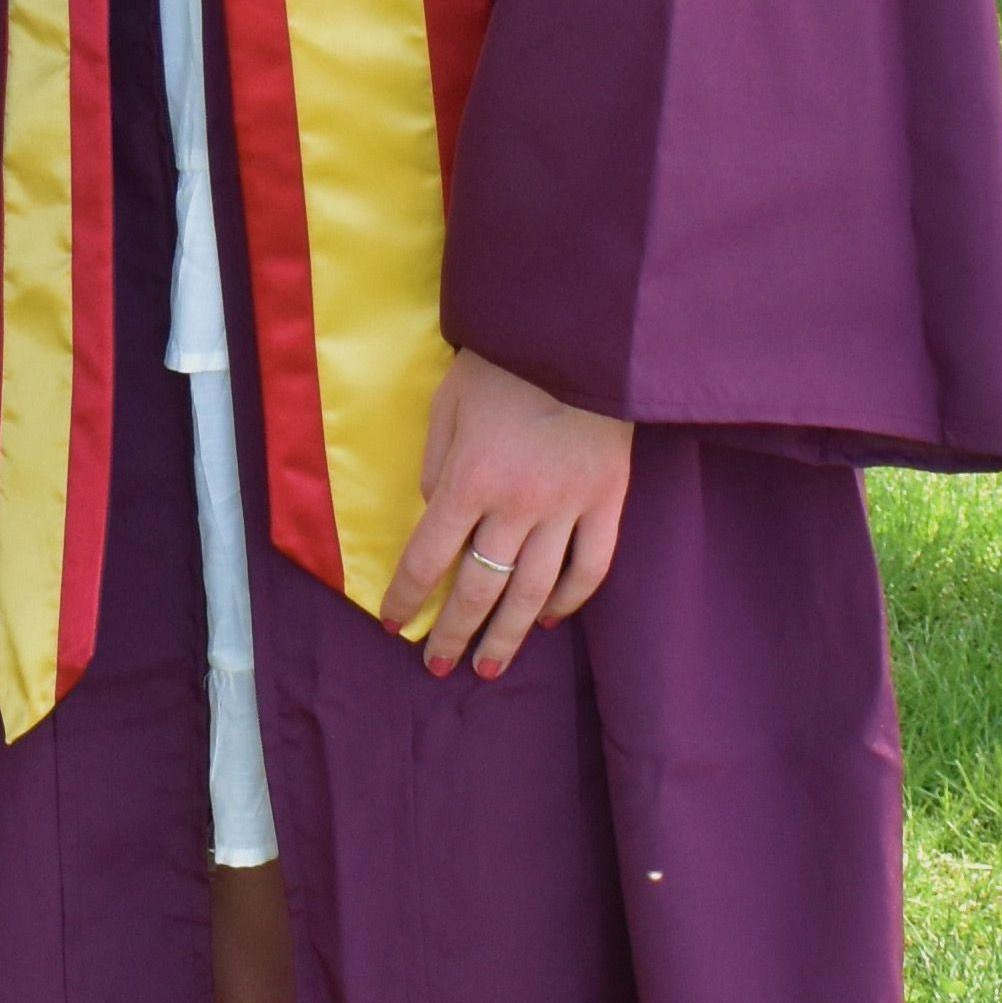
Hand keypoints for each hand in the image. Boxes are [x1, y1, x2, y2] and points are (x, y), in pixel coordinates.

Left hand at [381, 350, 632, 683]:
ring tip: (489, 668)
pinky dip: (568, 599)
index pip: (429, 557)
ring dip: (508, 636)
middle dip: (454, 633)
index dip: (407, 597)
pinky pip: (590, 566)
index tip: (393, 624)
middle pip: (480, 588)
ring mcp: (568, 507)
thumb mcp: (448, 402)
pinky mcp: (608, 502)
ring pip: (533, 592)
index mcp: (470, 478)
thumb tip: (435, 515)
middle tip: (438, 666)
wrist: (579, 334)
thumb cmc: (502, 362)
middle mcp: (517, 504)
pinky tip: (547, 619)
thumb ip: (436, 463)